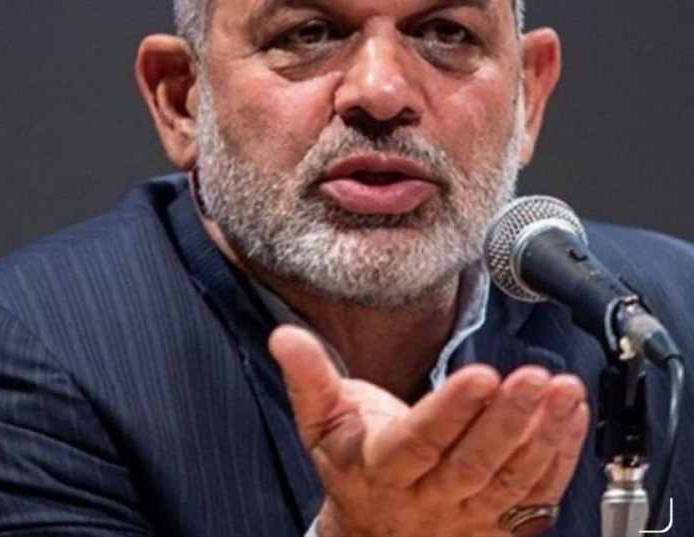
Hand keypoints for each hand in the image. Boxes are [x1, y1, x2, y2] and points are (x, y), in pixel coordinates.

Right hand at [269, 325, 588, 536]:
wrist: (374, 528)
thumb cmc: (352, 462)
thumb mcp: (321, 422)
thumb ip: (308, 377)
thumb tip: (284, 337)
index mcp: (381, 468)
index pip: (419, 442)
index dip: (450, 412)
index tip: (479, 376)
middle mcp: (428, 497)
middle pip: (472, 464)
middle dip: (506, 420)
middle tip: (533, 378)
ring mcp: (468, 514)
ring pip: (510, 481)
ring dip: (542, 436)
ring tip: (562, 391)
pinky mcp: (498, 521)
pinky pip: (535, 493)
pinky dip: (559, 456)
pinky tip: (571, 415)